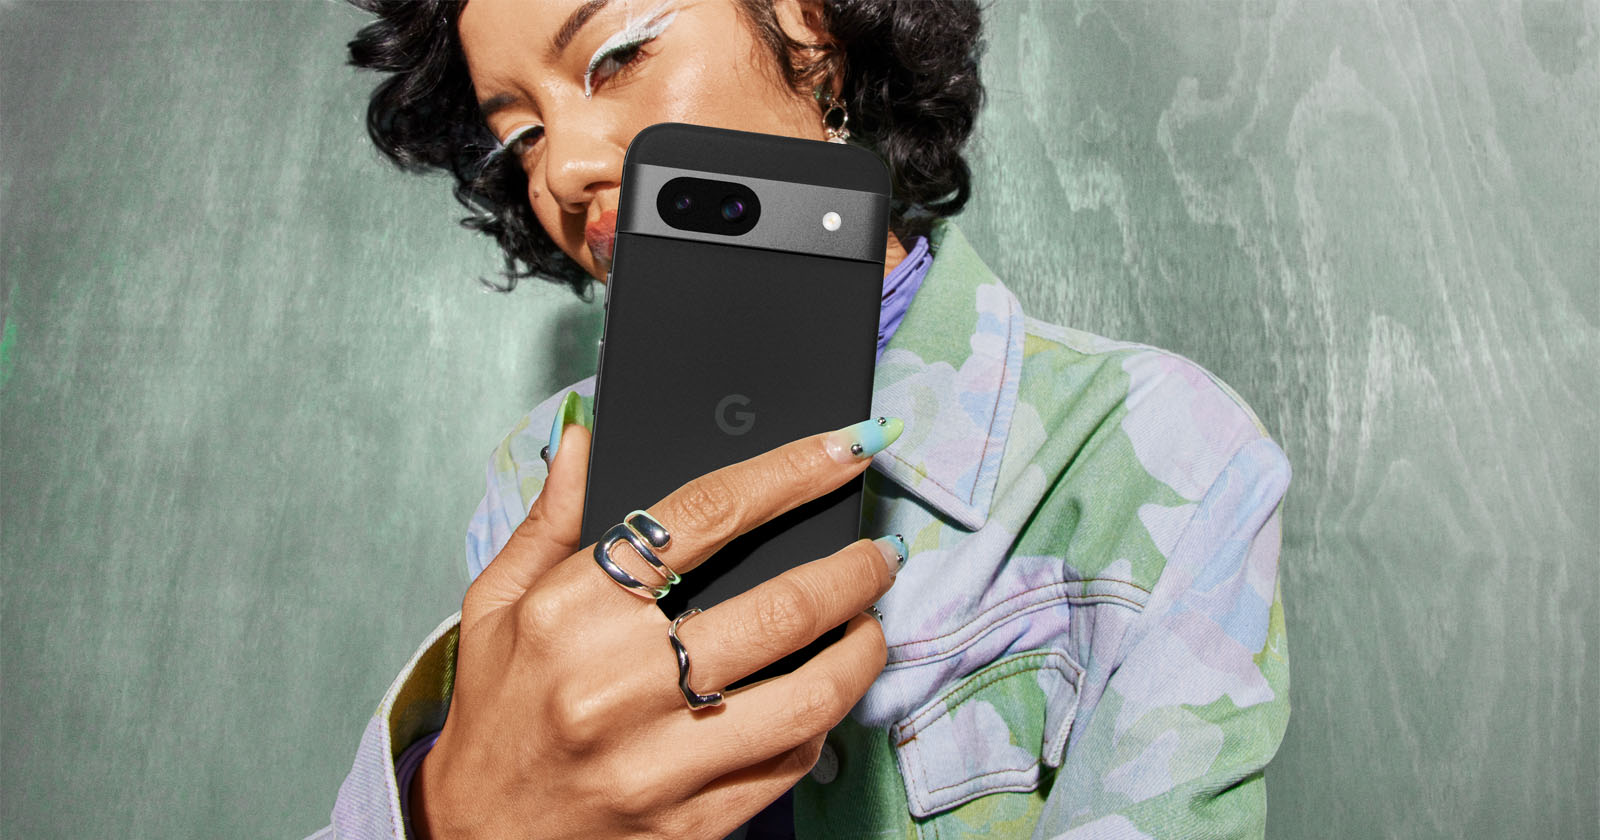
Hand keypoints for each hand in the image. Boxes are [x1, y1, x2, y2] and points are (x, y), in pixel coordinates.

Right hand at [410, 413, 905, 839]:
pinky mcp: (692, 821)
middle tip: (882, 552)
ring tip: (871, 622)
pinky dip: (823, 719)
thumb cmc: (494, 716)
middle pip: (779, 606)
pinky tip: (825, 692)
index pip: (705, 515)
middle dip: (854, 569)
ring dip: (862, 650)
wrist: (477, 839)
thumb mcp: (496, 606)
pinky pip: (789, 762)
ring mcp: (661, 761)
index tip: (846, 447)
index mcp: (572, 614)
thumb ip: (548, 521)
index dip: (791, 471)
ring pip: (807, 695)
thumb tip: (585, 440)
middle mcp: (618, 685)